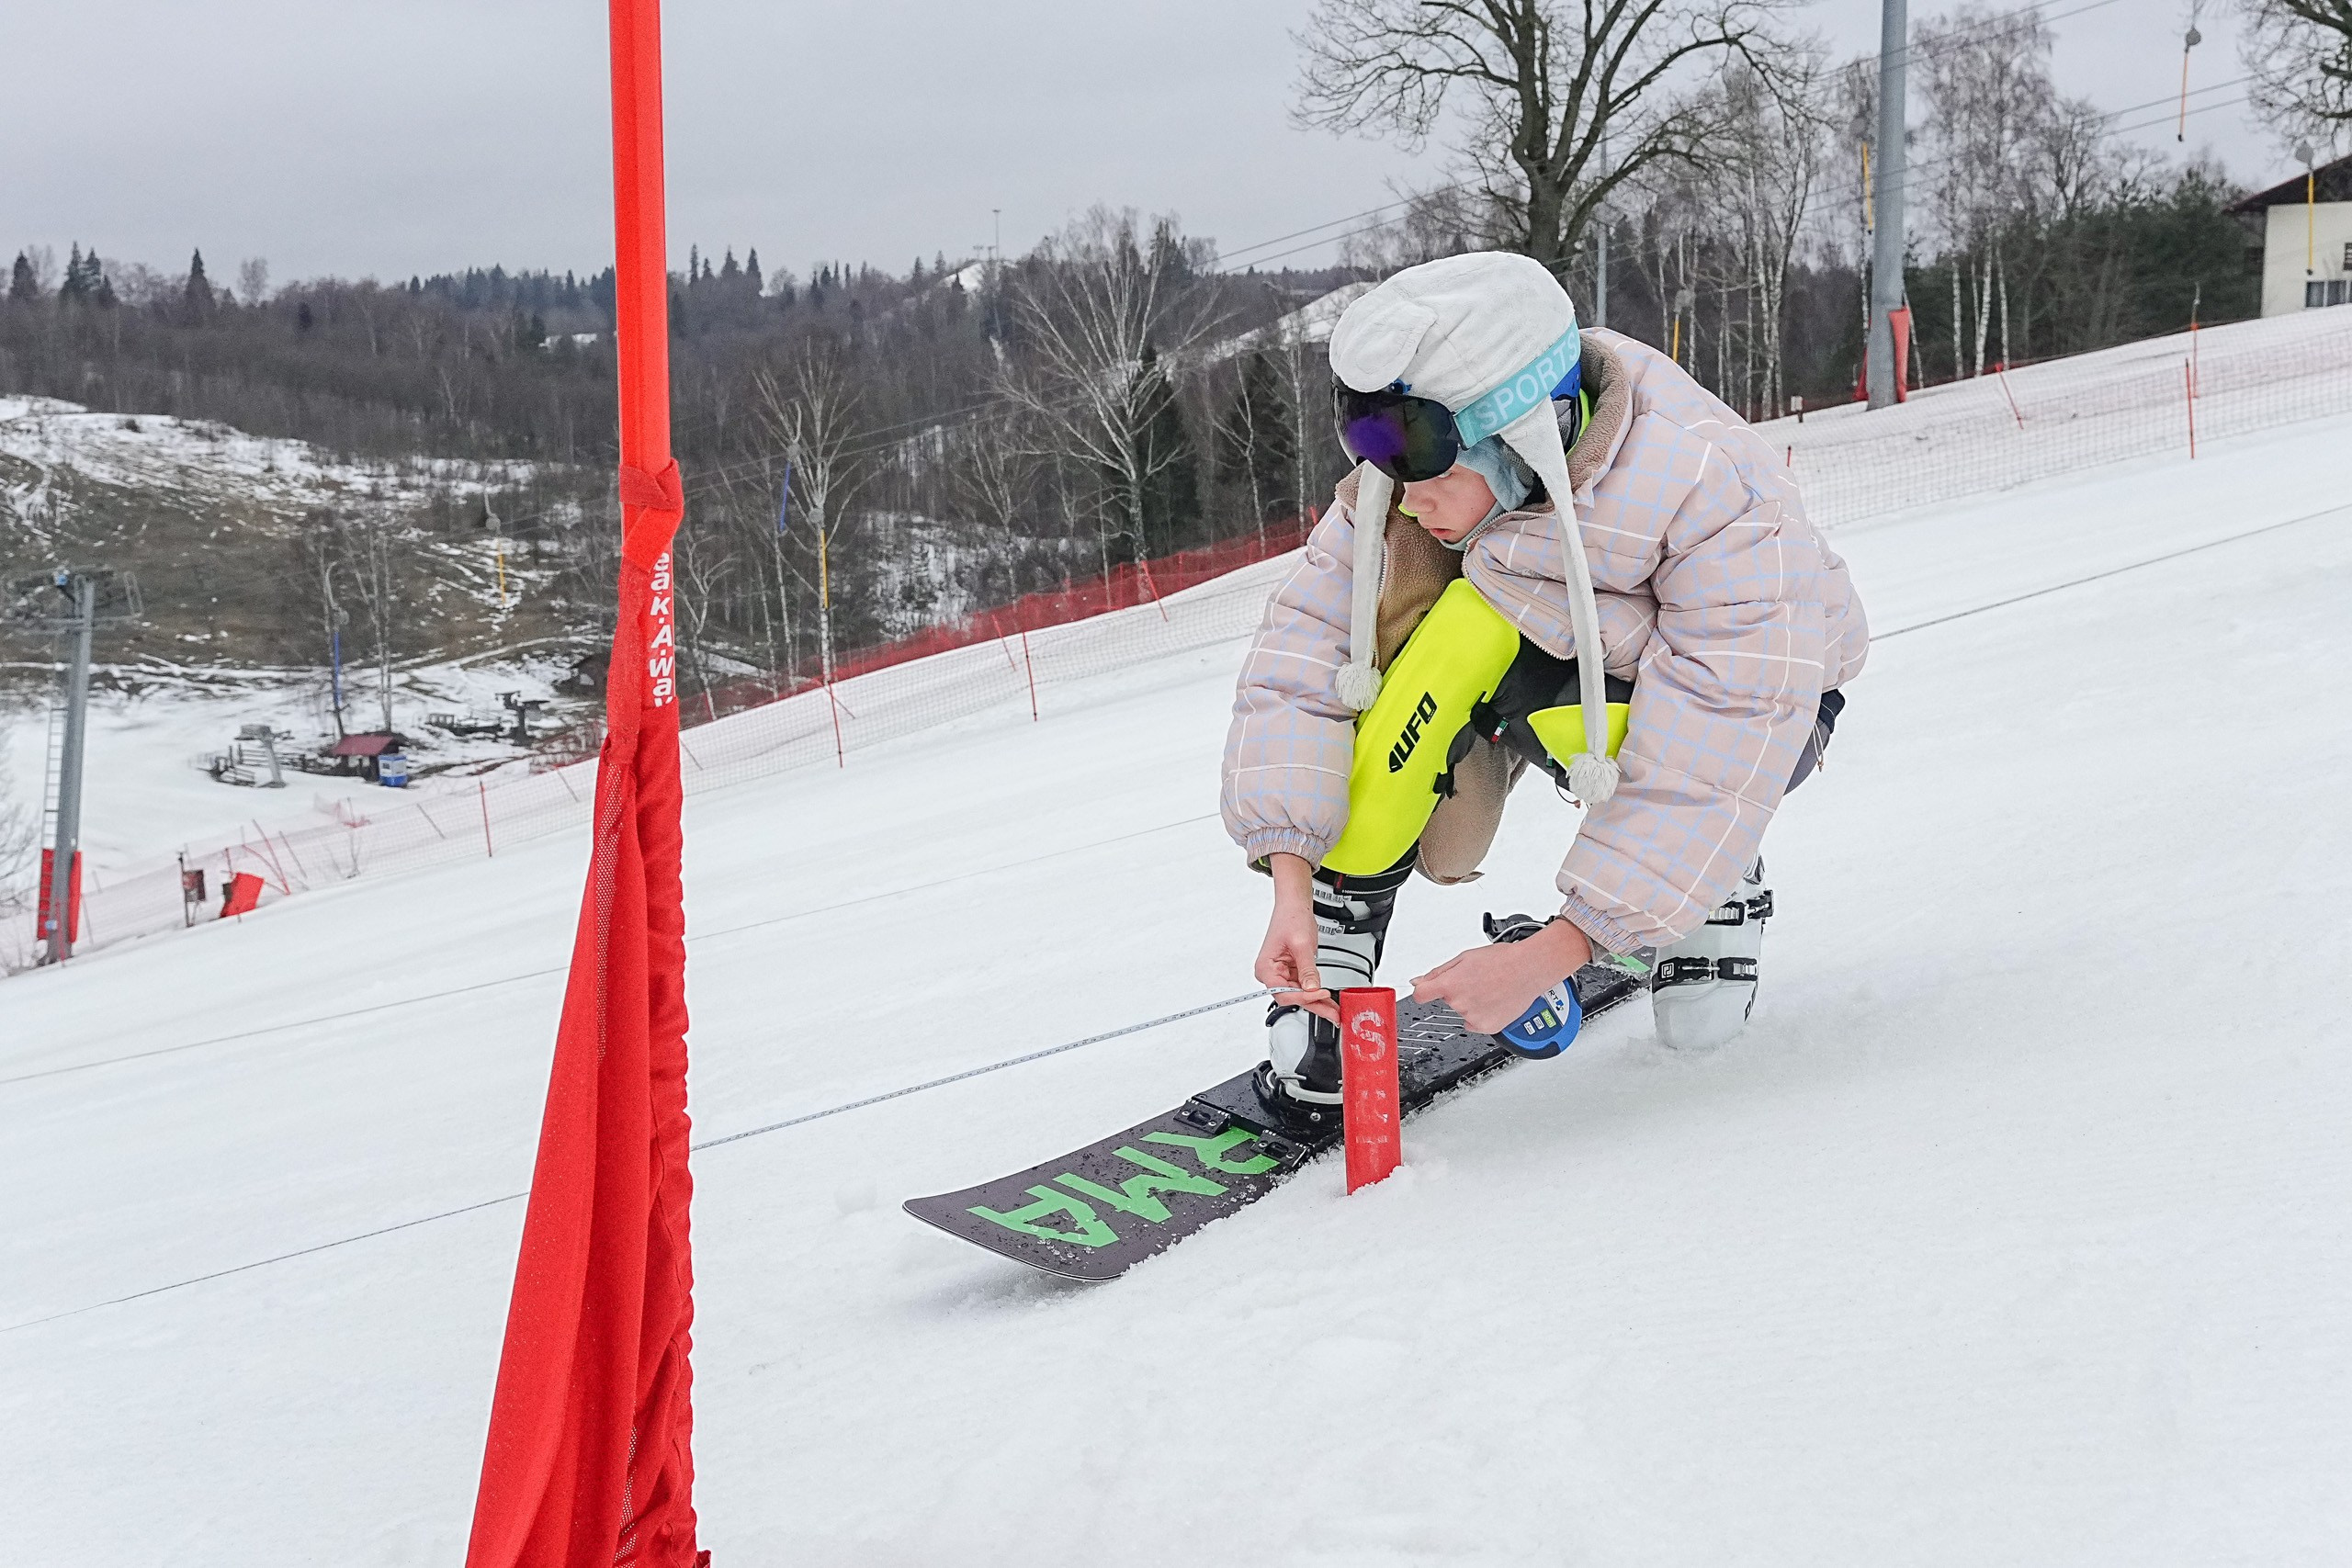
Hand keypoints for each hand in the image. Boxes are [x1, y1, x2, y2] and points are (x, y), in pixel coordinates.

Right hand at [1255, 853, 1337, 1022]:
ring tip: (1333, 1009)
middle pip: (1292, 997)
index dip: (1304, 996)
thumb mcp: (1302, 945)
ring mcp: (1281, 973)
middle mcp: (1271, 973)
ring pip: (1300, 994)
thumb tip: (1312, 989)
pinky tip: (1326, 998)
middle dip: (1313, 1004)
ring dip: (1316, 1001)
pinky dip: (1315, 992)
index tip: (1321, 994)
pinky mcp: (1291, 971)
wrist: (1294, 905)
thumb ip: (1307, 970)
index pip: (1284, 993)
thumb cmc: (1291, 918)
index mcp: (1266, 968)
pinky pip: (1303, 986)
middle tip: (1332, 1013)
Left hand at [1412, 919, 1592, 1034]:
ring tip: (1490, 989)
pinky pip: (1476, 1023)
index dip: (1423, 992)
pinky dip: (1483, 1014)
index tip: (1426, 991)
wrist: (1529, 969)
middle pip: (1447, 1001)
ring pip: (1463, 1012)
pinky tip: (1495, 1001)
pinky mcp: (1487, 1027)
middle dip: (1457, 991)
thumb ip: (1438, 973)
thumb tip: (1418, 982)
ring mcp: (1473, 1018)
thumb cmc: (1502, 959)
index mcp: (1450, 985)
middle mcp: (1459, 1004)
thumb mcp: (1464, 958)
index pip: (1421, 996)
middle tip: (1476, 981)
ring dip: (1472, 1003)